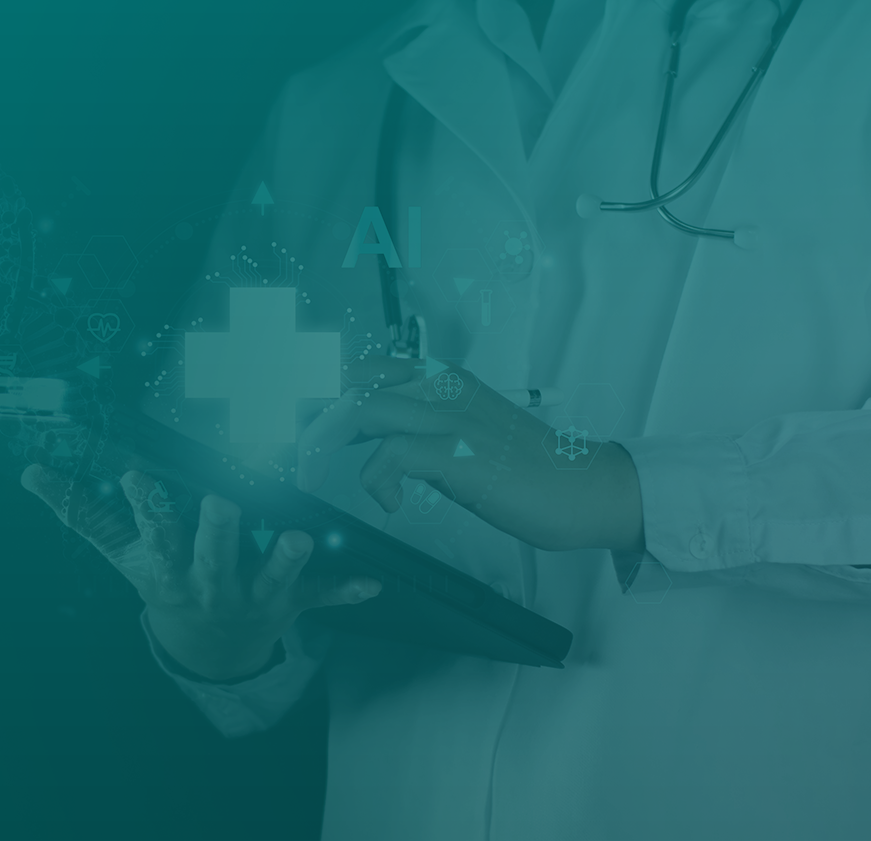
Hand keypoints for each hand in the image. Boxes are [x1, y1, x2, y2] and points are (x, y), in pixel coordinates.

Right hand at [21, 464, 379, 681]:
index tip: (137, 475)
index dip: (145, 506)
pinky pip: (322, 596)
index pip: (153, 533)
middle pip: (213, 556)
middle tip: (223, 500)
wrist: (209, 648)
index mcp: (169, 567)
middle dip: (218, 530)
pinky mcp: (291, 601)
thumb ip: (81, 512)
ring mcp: (254, 593)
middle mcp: (212, 582)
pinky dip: (346, 590)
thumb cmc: (165, 582)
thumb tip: (30, 472)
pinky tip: (374, 584)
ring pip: (271, 575)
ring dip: (284, 557)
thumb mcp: (122, 555)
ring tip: (297, 534)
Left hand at [298, 360, 644, 552]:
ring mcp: (447, 416)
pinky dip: (378, 482)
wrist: (582, 486)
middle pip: (347, 382)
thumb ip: (415, 425)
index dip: (316, 388)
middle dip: (307, 414)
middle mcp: (439, 387)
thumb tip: (358, 433)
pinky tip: (394, 504)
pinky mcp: (456, 452)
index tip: (288, 417)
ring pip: (360, 409)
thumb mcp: (461, 433)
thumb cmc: (523, 468)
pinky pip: (389, 455)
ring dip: (327, 445)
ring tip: (318, 475)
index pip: (360, 366)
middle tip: (288, 449)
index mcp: (439, 378)